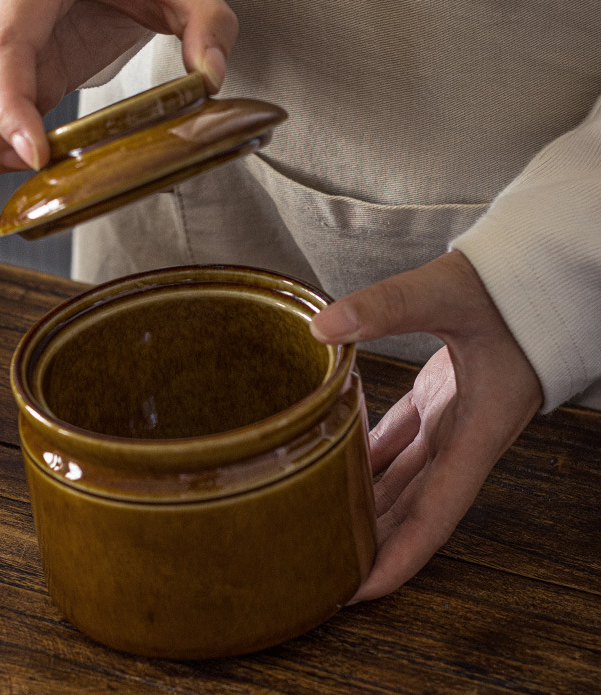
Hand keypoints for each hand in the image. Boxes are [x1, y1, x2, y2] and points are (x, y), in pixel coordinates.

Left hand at [309, 250, 542, 600]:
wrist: (542, 271)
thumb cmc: (510, 286)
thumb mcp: (448, 293)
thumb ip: (388, 307)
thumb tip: (323, 327)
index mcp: (476, 431)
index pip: (436, 515)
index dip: (399, 558)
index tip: (358, 592)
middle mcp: (464, 436)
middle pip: (414, 507)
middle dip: (373, 542)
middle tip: (321, 566)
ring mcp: (454, 418)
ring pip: (406, 475)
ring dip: (369, 502)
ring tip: (322, 524)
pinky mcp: (443, 395)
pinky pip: (403, 439)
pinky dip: (373, 455)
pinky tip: (339, 461)